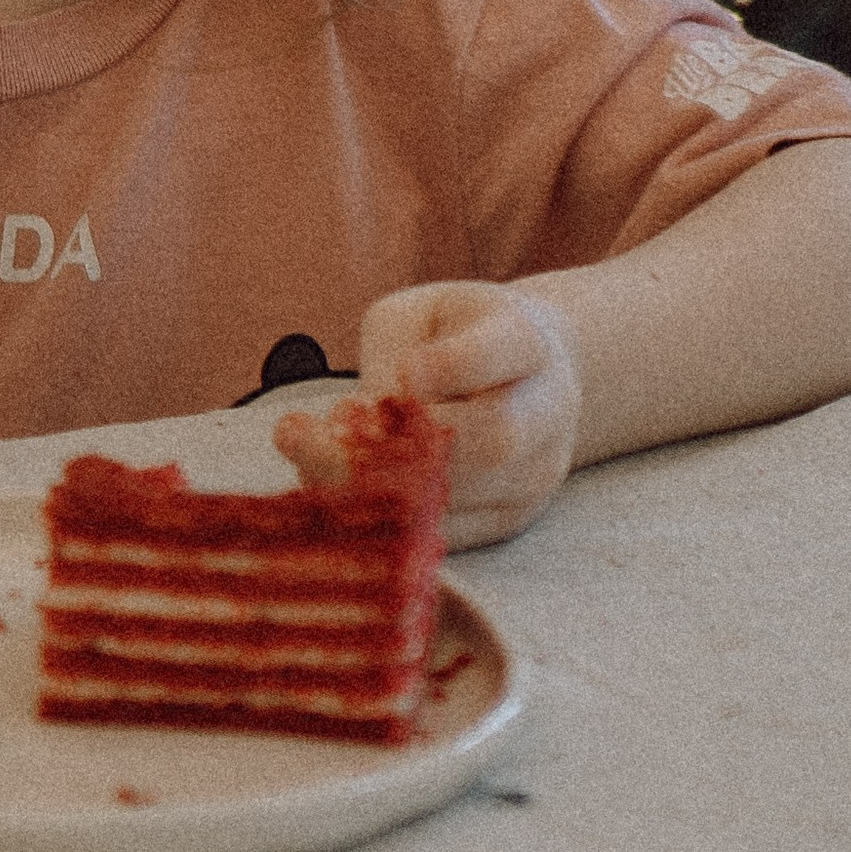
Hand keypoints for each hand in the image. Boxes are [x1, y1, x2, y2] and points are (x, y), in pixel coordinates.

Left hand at [278, 281, 583, 547]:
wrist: (523, 375)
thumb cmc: (452, 334)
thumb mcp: (417, 318)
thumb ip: (391, 359)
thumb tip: (357, 428)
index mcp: (526, 340)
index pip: (503, 349)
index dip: (453, 364)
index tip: (403, 373)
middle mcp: (546, 411)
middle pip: (494, 439)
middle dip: (395, 446)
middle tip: (305, 434)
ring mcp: (534, 476)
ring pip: (464, 498)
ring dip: (372, 488)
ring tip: (304, 460)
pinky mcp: (507, 522)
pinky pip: (445, 534)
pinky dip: (384, 518)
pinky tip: (331, 493)